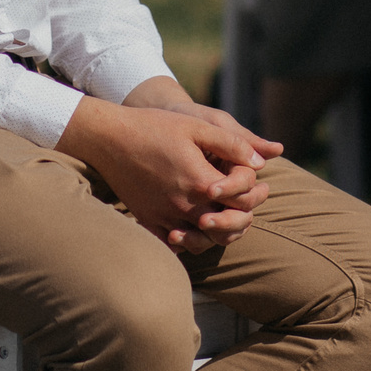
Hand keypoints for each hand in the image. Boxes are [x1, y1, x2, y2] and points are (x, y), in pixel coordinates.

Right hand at [59, 92, 278, 254]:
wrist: (109, 138)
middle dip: (241, 218)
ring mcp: (164, 216)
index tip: (260, 185)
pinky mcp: (148, 220)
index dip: (255, 193)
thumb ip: (231, 144)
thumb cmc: (154, 127)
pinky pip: (173, 244)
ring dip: (218, 234)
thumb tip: (260, 162)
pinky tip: (195, 229)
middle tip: (248, 208)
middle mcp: (184, 206)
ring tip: (226, 219)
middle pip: (225, 227)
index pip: (241, 201)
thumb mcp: (196, 126)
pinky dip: (188, 242)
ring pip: (202, 241)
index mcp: (201, 182)